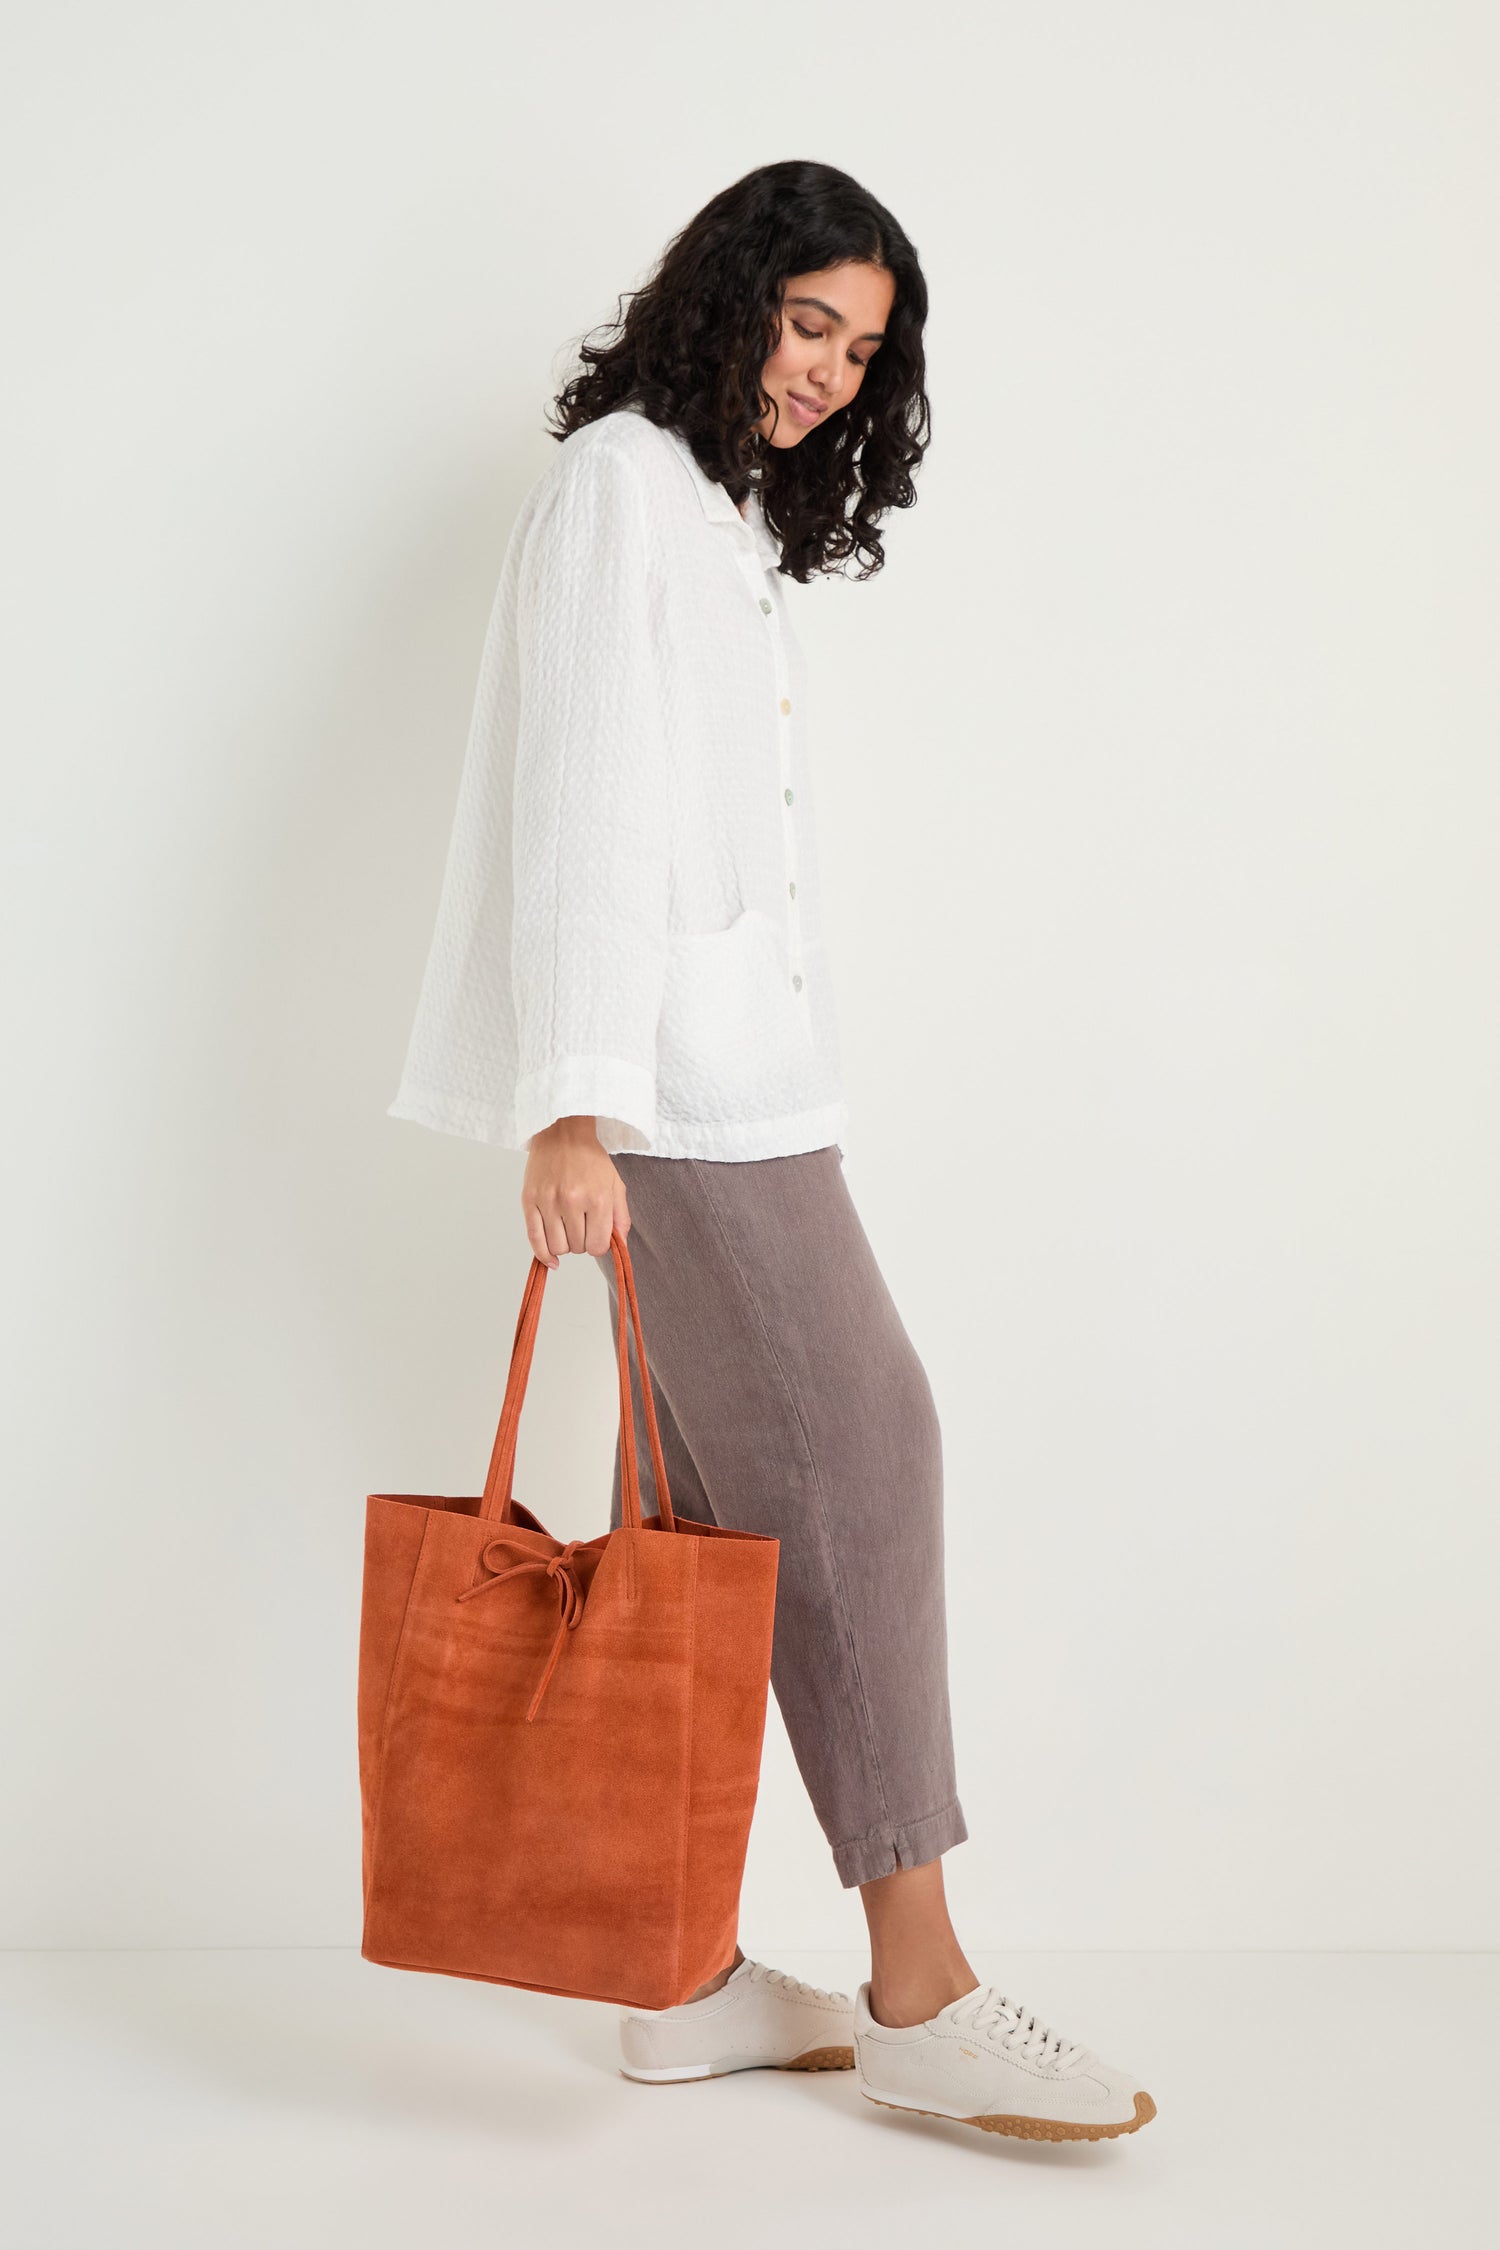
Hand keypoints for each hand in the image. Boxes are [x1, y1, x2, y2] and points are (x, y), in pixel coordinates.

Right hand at [521, 1115, 629, 1267]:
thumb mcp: (615, 1185)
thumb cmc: (590, 1159)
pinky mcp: (529, 1200)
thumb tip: (621, 1246)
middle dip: (581, 1242)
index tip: (596, 1236)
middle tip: (581, 1225)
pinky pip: (534, 1239)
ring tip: (567, 1228)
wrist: (563, 1133)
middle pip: (577, 1248)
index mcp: (598, 1198)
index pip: (597, 1246)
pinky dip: (543, 1255)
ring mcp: (548, 1201)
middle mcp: (572, 1201)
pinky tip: (551, 1258)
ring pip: (557, 1247)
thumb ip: (621, 1218)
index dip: (598, 1246)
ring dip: (564, 1245)